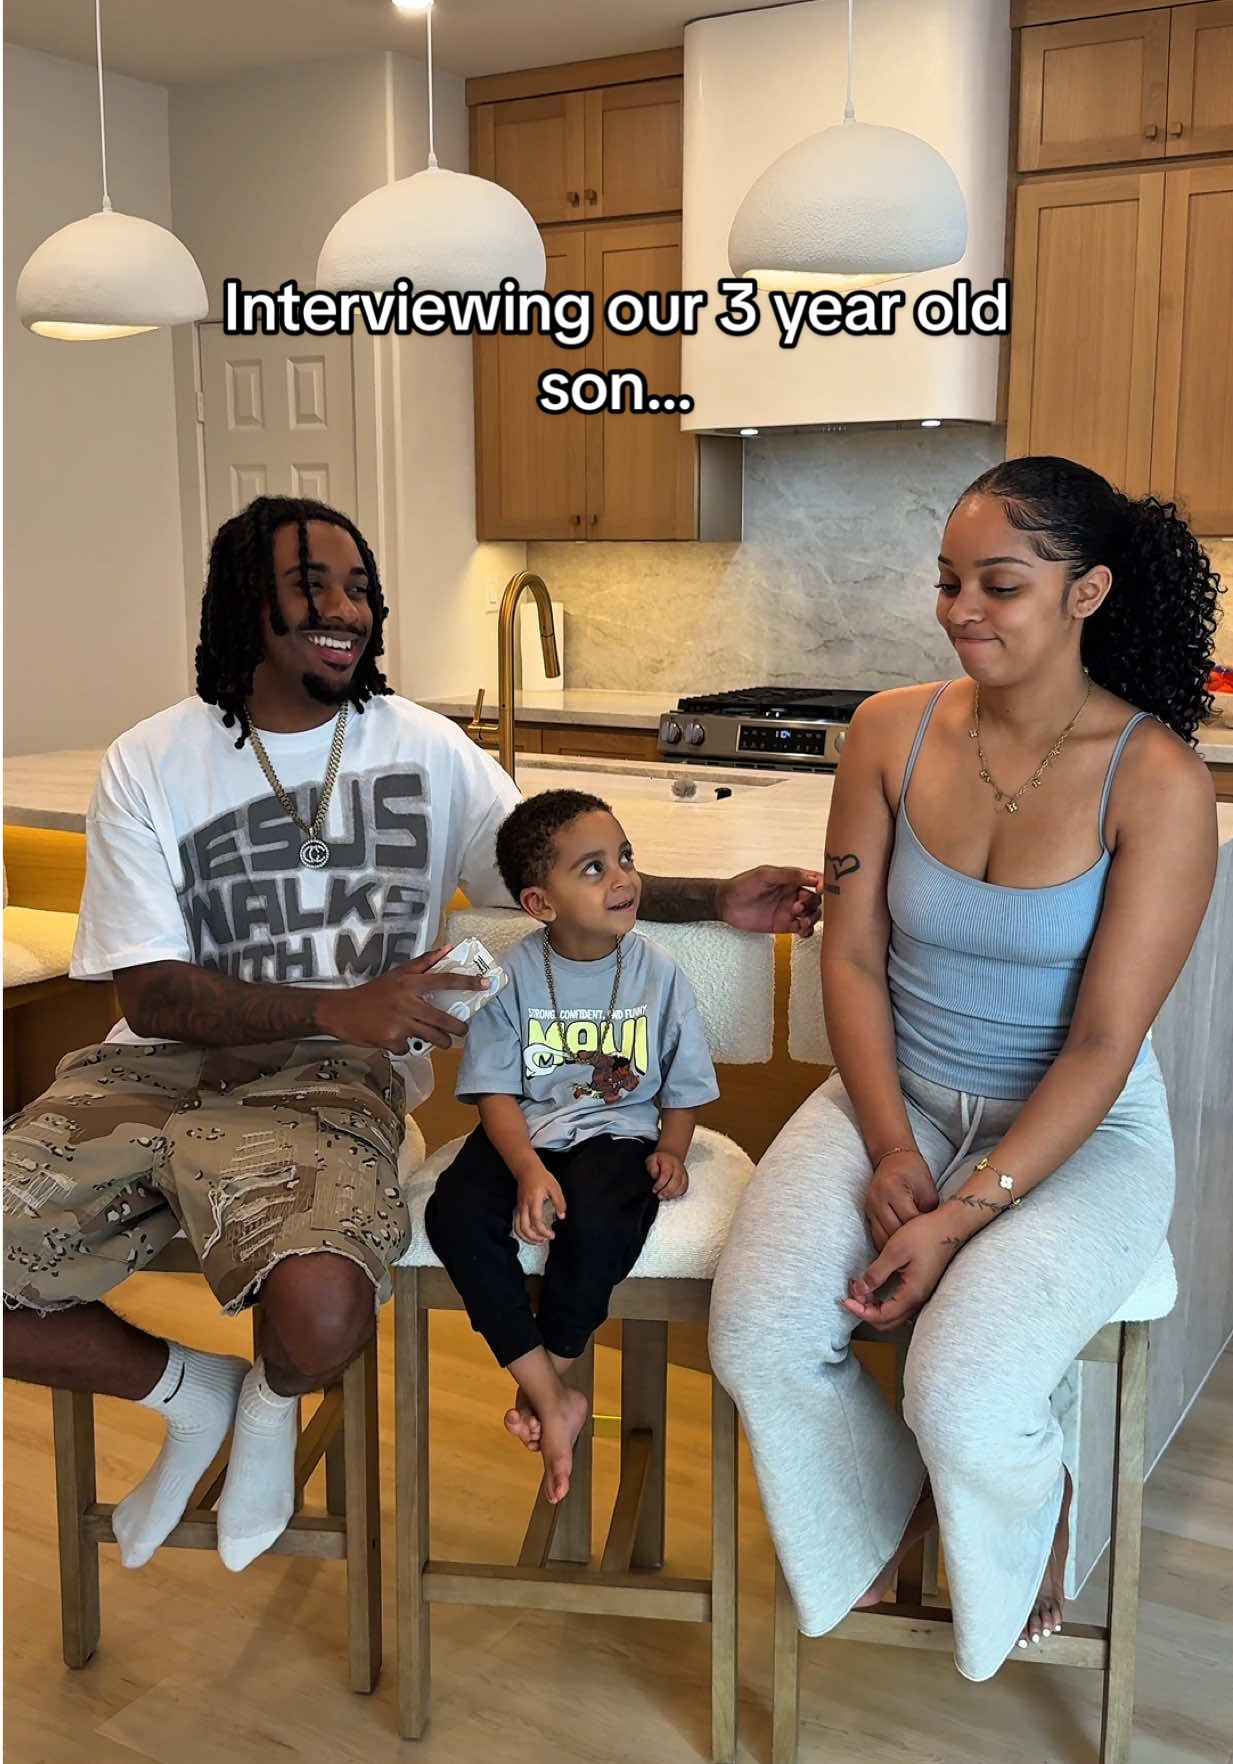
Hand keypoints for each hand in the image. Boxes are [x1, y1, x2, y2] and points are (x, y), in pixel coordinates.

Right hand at [317, 944, 489, 1051]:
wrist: (340, 1011)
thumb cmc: (371, 992)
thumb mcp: (396, 974)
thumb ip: (423, 963)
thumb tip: (447, 948)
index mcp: (409, 984)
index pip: (445, 980)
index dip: (467, 982)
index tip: (486, 984)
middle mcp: (407, 1002)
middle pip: (444, 1019)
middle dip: (458, 1028)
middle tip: (463, 1030)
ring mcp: (399, 1023)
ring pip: (432, 1037)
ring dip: (441, 1041)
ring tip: (443, 1041)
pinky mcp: (391, 1041)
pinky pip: (410, 1048)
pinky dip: (408, 1046)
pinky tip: (400, 1040)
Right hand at [515, 1165, 565, 1243]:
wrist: (526, 1169)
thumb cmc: (540, 1177)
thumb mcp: (554, 1187)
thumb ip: (559, 1202)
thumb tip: (561, 1215)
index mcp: (534, 1200)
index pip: (536, 1221)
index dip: (544, 1231)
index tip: (552, 1235)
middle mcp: (524, 1206)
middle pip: (525, 1228)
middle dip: (535, 1238)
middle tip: (545, 1240)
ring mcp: (520, 1207)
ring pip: (518, 1228)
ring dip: (527, 1237)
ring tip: (538, 1240)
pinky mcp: (518, 1208)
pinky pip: (517, 1224)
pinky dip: (523, 1232)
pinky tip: (531, 1234)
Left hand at [647, 1149, 688, 1198]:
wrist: (670, 1156)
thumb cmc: (660, 1160)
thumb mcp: (651, 1160)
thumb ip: (652, 1168)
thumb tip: (655, 1177)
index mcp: (668, 1161)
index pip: (666, 1174)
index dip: (660, 1184)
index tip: (654, 1189)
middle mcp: (678, 1167)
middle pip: (676, 1181)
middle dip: (667, 1191)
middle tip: (660, 1196)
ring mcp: (683, 1173)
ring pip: (682, 1185)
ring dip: (673, 1194)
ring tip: (665, 1197)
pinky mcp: (686, 1178)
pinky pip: (685, 1188)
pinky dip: (678, 1194)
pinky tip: (671, 1195)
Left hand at [716, 867, 822, 937]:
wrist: (726, 904)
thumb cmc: (743, 885)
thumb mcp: (766, 874)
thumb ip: (789, 875)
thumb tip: (812, 877)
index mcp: (791, 879)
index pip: (814, 880)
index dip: (823, 885)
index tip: (821, 889)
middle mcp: (793, 894)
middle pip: (816, 900)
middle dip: (811, 904)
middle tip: (797, 907)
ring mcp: (789, 911)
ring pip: (812, 915)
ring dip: (811, 918)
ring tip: (800, 920)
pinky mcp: (784, 925)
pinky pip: (802, 929)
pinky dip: (807, 931)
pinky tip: (802, 930)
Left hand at [841, 1212, 962, 1330]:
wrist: (950, 1226)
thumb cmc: (925, 1235)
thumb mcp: (894, 1251)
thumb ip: (876, 1273)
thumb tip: (860, 1291)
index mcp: (912, 1293)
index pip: (882, 1316)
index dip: (861, 1311)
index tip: (846, 1300)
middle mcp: (919, 1299)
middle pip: (888, 1321)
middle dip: (866, 1311)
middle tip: (852, 1295)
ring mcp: (922, 1295)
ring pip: (895, 1315)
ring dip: (875, 1307)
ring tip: (861, 1290)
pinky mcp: (922, 1288)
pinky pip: (901, 1306)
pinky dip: (885, 1302)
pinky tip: (876, 1288)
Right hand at [864, 1150, 937, 1251]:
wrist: (893, 1158)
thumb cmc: (914, 1172)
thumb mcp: (927, 1189)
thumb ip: (928, 1211)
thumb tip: (930, 1236)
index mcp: (893, 1189)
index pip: (908, 1219)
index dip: (921, 1231)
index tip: (931, 1238)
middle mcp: (878, 1199)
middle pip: (893, 1231)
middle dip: (908, 1243)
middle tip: (922, 1251)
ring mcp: (870, 1207)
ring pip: (881, 1237)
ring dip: (895, 1248)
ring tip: (909, 1256)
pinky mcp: (867, 1213)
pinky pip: (876, 1235)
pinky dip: (887, 1245)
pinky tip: (897, 1250)